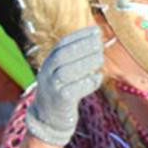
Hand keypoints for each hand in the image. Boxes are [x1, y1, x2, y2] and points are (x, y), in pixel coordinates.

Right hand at [26, 26, 103, 146]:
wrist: (49, 118)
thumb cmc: (64, 89)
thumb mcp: (66, 71)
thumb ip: (78, 58)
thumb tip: (99, 40)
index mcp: (49, 62)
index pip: (62, 44)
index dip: (79, 36)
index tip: (95, 29)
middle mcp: (46, 73)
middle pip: (62, 56)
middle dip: (82, 46)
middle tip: (100, 42)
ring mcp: (51, 88)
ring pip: (66, 73)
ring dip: (85, 64)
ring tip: (100, 59)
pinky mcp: (59, 102)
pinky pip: (72, 91)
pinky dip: (87, 83)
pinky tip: (97, 78)